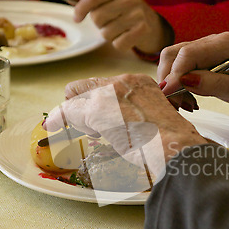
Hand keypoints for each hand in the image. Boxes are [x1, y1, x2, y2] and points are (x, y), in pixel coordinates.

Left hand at [43, 74, 206, 175]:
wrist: (175, 147)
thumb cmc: (171, 143)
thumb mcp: (155, 121)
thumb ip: (136, 115)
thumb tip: (122, 126)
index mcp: (141, 83)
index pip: (106, 85)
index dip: (95, 99)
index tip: (91, 114)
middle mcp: (124, 81)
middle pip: (88, 87)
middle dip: (79, 104)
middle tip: (81, 123)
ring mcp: (110, 93)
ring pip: (77, 98)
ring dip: (75, 116)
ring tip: (82, 131)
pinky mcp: (97, 108)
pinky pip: (69, 111)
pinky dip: (58, 118)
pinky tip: (53, 126)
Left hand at [64, 0, 173, 52]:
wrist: (154, 26)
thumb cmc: (127, 14)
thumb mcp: (110, 2)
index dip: (81, 8)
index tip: (77, 18)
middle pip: (98, 17)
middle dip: (99, 25)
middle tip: (109, 24)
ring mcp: (138, 14)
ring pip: (107, 33)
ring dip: (109, 36)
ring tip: (119, 31)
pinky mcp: (143, 30)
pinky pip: (119, 44)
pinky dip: (119, 45)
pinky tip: (127, 38)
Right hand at [158, 32, 228, 116]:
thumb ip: (214, 84)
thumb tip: (184, 81)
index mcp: (225, 44)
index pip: (188, 55)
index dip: (174, 75)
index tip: (168, 96)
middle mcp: (212, 41)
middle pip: (174, 54)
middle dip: (169, 80)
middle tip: (176, 105)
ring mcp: (205, 48)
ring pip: (173, 61)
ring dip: (172, 84)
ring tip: (185, 104)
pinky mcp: (200, 58)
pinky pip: (179, 68)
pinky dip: (178, 85)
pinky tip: (188, 99)